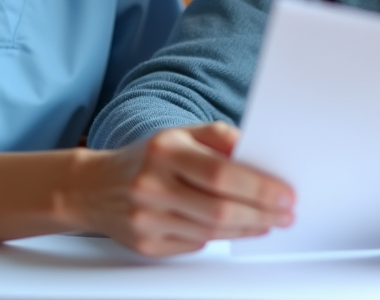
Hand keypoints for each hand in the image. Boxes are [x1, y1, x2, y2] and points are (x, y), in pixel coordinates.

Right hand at [69, 122, 294, 256]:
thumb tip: (259, 152)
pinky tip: (238, 229)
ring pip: (211, 231)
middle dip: (261, 213)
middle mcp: (152, 184)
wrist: (94, 187)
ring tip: (268, 221)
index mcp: (165, 150)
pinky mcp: (146, 244)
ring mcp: (146, 218)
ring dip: (248, 228)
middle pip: (219, 209)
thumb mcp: (180, 134)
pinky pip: (196, 245)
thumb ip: (219, 138)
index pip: (221, 173)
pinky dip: (222, 237)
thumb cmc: (146, 158)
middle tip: (285, 213)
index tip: (285, 193)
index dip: (259, 187)